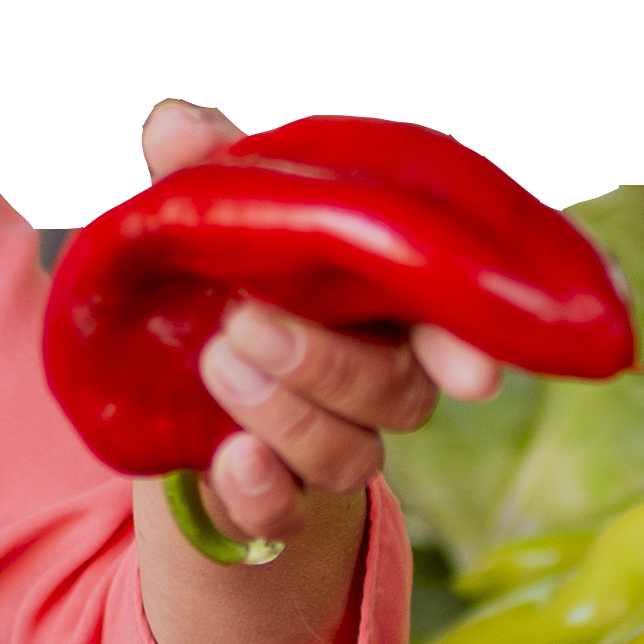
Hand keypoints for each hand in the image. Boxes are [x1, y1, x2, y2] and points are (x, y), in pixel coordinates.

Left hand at [136, 99, 503, 542]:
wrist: (173, 348)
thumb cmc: (237, 253)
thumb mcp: (229, 192)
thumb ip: (212, 157)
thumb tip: (171, 128)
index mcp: (392, 293)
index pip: (461, 321)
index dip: (472, 348)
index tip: (473, 374)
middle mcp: (382, 371)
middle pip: (399, 392)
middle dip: (330, 364)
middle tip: (244, 322)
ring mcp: (331, 435)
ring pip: (351, 454)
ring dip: (288, 416)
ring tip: (216, 361)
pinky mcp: (272, 488)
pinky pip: (283, 515)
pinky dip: (262, 494)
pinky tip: (229, 463)